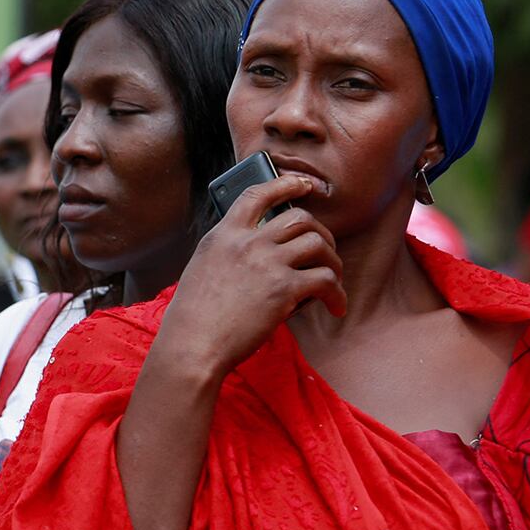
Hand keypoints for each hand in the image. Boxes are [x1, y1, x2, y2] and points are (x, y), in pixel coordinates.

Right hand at [155, 173, 344, 380]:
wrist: (192, 345)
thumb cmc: (194, 318)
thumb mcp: (202, 269)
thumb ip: (229, 253)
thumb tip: (263, 255)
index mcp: (223, 235)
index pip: (257, 195)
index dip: (285, 184)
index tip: (304, 185)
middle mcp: (247, 242)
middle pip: (300, 219)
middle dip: (321, 233)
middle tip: (326, 253)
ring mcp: (267, 263)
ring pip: (318, 244)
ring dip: (333, 263)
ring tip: (333, 281)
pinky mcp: (284, 288)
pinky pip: (326, 280)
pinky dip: (337, 295)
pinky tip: (336, 307)